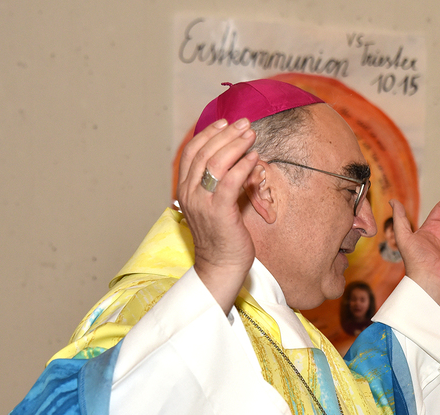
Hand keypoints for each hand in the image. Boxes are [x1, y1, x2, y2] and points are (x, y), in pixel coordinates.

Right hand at [176, 117, 260, 311]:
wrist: (221, 266)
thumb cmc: (224, 237)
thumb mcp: (217, 205)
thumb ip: (222, 184)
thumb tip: (239, 161)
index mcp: (185, 190)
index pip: (192, 153)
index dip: (208, 134)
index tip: (225, 123)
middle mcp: (189, 193)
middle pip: (204, 153)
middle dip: (226, 134)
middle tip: (244, 123)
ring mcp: (202, 202)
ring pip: (215, 163)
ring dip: (235, 145)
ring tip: (251, 134)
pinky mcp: (219, 212)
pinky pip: (230, 181)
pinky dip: (242, 166)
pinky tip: (253, 157)